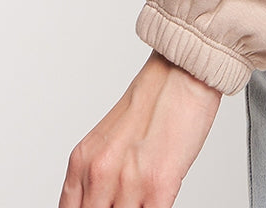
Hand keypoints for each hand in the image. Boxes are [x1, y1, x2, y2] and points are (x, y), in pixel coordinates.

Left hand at [59, 49, 221, 207]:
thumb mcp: (109, 139)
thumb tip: (100, 202)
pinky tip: (157, 200)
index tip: (104, 206)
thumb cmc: (154, 99)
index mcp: (82, 162)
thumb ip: (99, 174)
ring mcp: (127, 181)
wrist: (183, 72)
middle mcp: (99, 173)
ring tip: (143, 197)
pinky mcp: (158, 185)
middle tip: (126, 200)